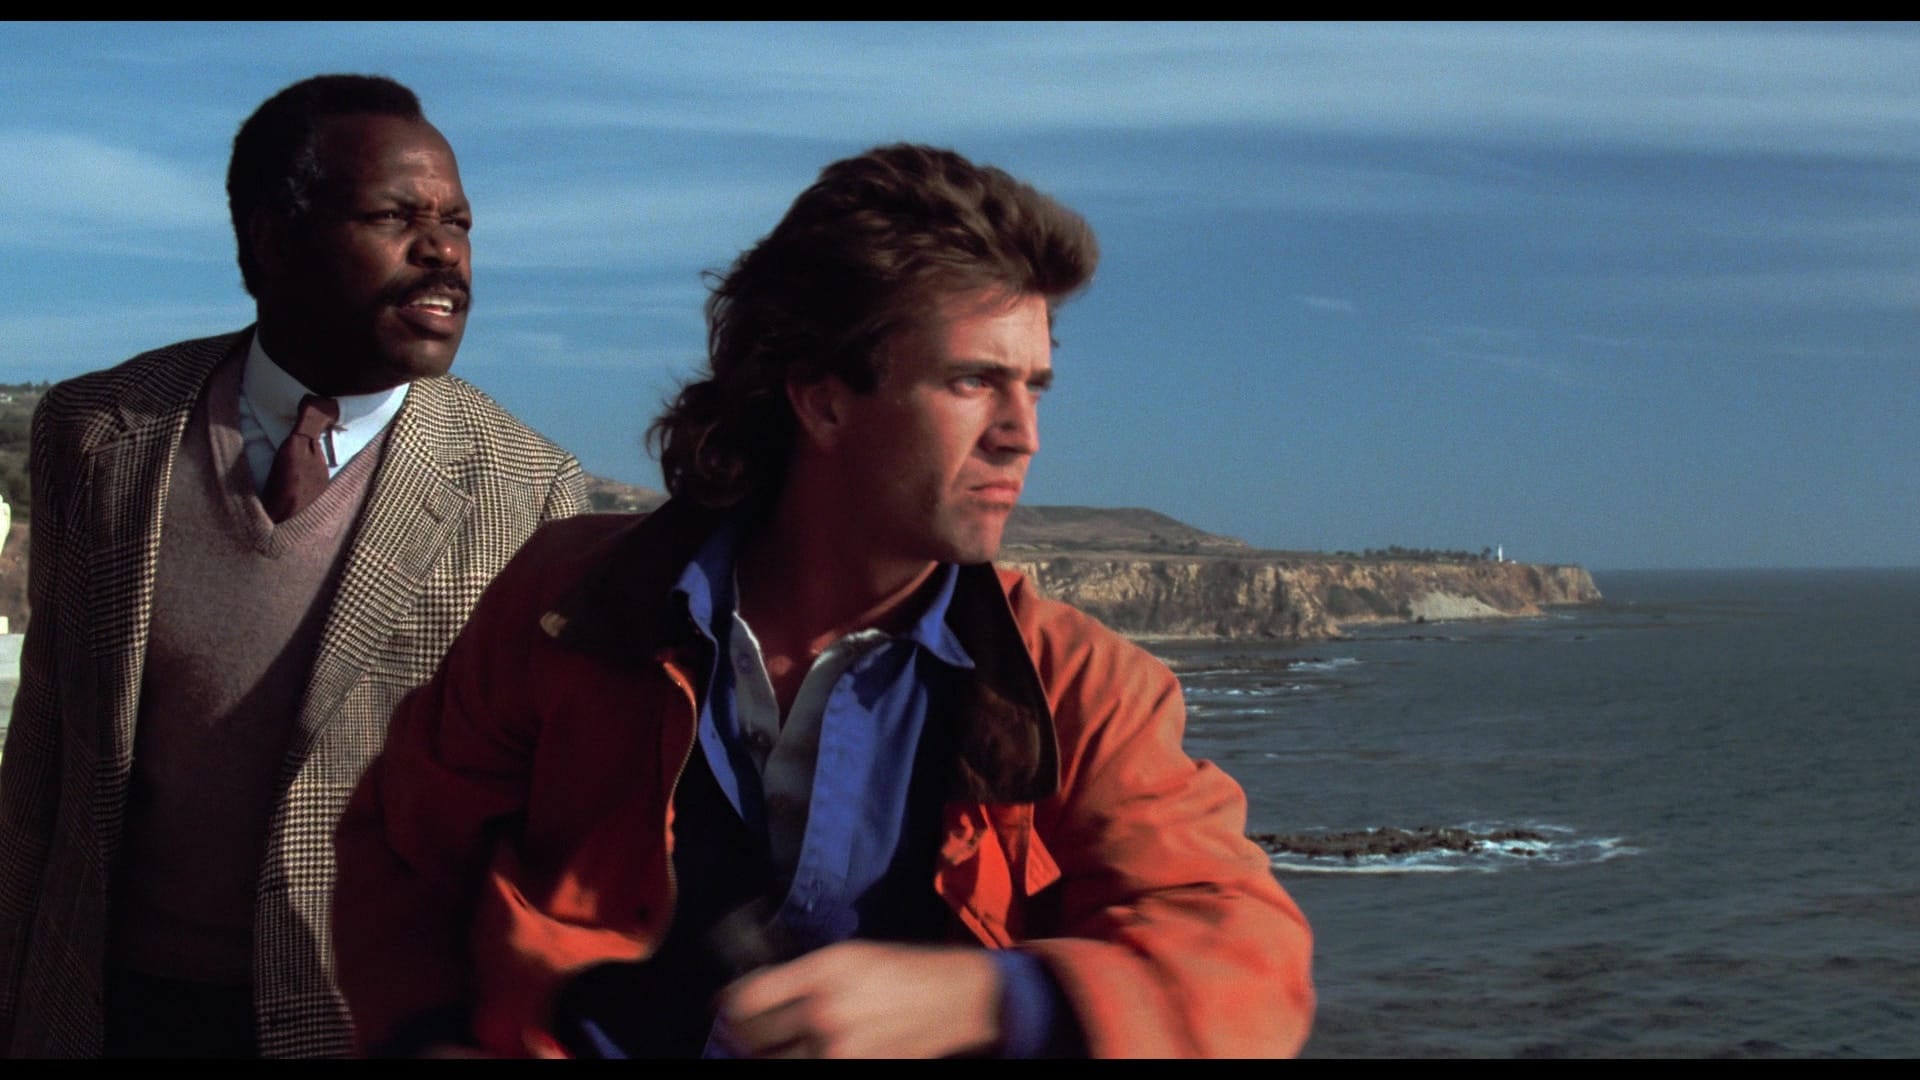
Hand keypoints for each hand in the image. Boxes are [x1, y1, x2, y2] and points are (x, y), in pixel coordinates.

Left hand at [713, 941, 1000, 1057]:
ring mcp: (840, 1048)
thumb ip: (804, 976)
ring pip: (774, 1064)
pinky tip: (807, 1053)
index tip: (725, 1010)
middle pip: (751, 1039)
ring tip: (775, 1049)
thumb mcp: (851, 957)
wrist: (958, 999)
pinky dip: (801, 1063)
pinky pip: (808, 1072)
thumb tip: (757, 994)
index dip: (728, 1008)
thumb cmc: (905, 971)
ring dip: (767, 1057)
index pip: (748, 999)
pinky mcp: (857, 1069)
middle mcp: (826, 1011)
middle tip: (743, 1035)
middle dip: (742, 1037)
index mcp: (824, 970)